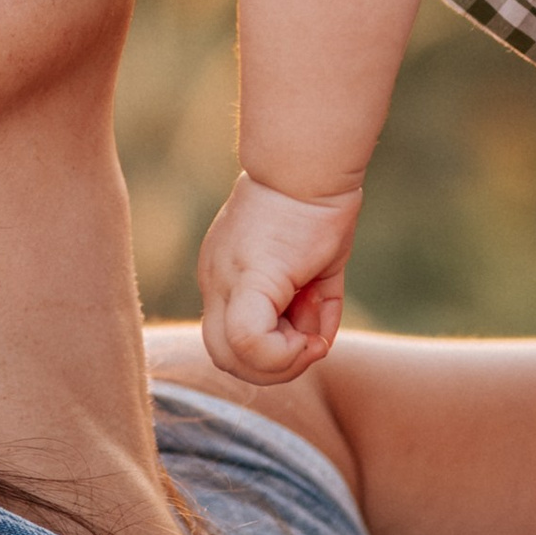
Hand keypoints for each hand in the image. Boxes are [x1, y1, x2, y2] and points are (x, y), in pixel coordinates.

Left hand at [197, 173, 363, 383]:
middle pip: (223, 358)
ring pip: (229, 358)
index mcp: (227, 276)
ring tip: (311, 331)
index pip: (231, 340)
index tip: (308, 332)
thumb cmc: (318, 205)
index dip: (271, 354)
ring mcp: (224, 280)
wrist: (310, 165)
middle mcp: (217, 281)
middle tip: (309, 345)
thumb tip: (316, 346)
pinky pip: (248, 341)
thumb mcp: (316, 268)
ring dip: (283, 362)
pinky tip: (311, 335)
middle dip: (273, 369)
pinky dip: (284, 353)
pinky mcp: (245, 278)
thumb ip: (312, 307)